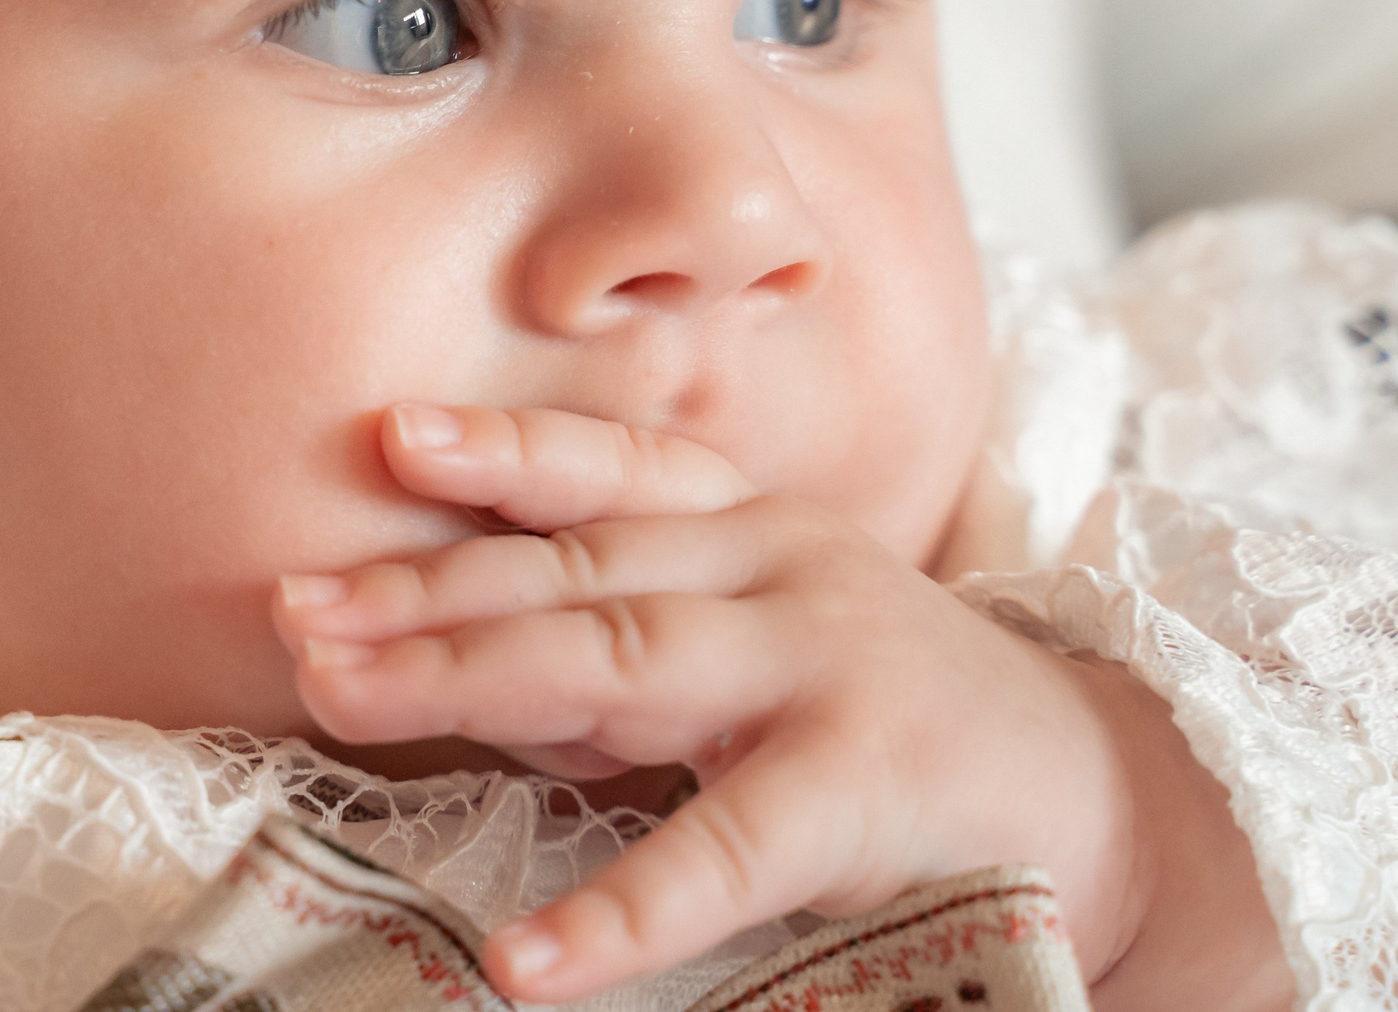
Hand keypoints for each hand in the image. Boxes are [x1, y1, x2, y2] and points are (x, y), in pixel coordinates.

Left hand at [271, 405, 1284, 1007]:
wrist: (1100, 790)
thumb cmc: (886, 718)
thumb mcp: (749, 651)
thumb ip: (617, 654)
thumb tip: (449, 666)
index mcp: (749, 523)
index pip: (606, 467)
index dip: (495, 448)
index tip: (381, 438)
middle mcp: (779, 564)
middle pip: (575, 566)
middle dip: (425, 587)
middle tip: (296, 614)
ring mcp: (824, 663)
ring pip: (622, 658)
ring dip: (470, 677)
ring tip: (343, 700)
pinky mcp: (870, 784)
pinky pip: (726, 846)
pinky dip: (622, 906)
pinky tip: (530, 961)